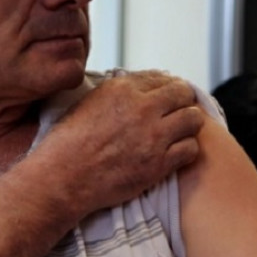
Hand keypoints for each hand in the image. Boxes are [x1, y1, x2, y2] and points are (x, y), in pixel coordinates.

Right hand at [31, 70, 204, 215]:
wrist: (62, 178)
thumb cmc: (69, 142)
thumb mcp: (90, 101)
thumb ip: (120, 91)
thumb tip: (143, 85)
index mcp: (122, 89)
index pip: (161, 77)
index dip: (167, 87)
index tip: (167, 96)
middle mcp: (141, 108)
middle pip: (183, 94)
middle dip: (183, 100)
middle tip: (178, 111)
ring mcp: (153, 137)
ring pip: (193, 119)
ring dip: (188, 124)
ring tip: (179, 131)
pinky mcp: (159, 164)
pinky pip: (191, 149)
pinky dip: (186, 149)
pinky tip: (175, 152)